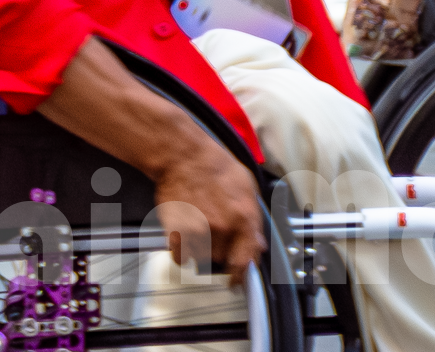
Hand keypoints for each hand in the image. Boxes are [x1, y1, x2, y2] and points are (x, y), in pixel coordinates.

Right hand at [151, 141, 266, 280]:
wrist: (183, 154)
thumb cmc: (214, 166)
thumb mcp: (247, 188)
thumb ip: (254, 219)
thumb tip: (257, 242)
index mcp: (244, 219)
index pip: (246, 261)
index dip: (241, 275)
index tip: (236, 279)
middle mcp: (223, 228)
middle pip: (221, 259)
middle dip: (218, 252)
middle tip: (212, 235)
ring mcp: (199, 231)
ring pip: (201, 258)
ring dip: (199, 250)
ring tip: (197, 230)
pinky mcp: (176, 230)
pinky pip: (179, 255)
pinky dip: (180, 251)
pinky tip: (182, 236)